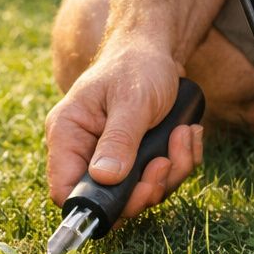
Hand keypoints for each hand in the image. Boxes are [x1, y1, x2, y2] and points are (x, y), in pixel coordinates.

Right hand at [44, 43, 203, 219]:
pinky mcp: (135, 159)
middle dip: (146, 188)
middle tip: (166, 164)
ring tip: (183, 135)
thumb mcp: (131, 102)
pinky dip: (179, 161)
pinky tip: (188, 134)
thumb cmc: (136, 65)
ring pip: (139, 192)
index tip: (136, 193)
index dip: (98, 204)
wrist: (156, 49)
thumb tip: (104, 178)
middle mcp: (84, 151)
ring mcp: (110, 157)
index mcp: (67, 134)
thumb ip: (118, 140)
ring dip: (170, 172)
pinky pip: (158, 178)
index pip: (66, 190)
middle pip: (109, 199)